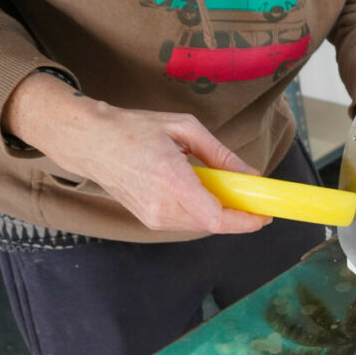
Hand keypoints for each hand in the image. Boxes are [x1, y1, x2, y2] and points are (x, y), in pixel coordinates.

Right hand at [2, 72, 271, 233]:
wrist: (89, 142)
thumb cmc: (135, 129)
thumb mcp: (184, 129)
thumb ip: (221, 155)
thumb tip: (252, 176)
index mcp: (171, 179)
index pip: (216, 217)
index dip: (245, 221)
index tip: (266, 214)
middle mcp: (162, 205)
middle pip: (214, 225)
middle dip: (239, 214)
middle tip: (252, 196)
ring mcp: (153, 217)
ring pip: (202, 225)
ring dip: (221, 212)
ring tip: (224, 188)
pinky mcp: (149, 221)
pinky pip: (187, 221)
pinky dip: (203, 211)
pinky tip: (202, 192)